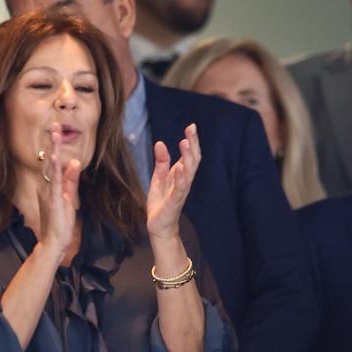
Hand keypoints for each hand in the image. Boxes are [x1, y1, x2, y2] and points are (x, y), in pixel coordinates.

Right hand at [36, 124, 80, 253]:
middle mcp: (47, 186)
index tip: (58, 132)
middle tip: (55, 125)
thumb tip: (75, 162)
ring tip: (54, 134)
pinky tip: (55, 157)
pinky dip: (55, 169)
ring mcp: (48, 192)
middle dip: (53, 143)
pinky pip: (53, 181)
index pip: (54, 163)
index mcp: (51, 186)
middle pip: (50, 161)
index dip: (56, 147)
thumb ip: (71, 181)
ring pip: (51, 167)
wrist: (55, 241)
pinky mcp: (53, 199)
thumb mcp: (69, 197)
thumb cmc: (61, 221)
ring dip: (53, 150)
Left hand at [146, 124, 200, 239]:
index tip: (192, 126)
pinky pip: (180, 188)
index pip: (190, 155)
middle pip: (193, 160)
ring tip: (185, 143)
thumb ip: (161, 161)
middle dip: (193, 144)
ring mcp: (181, 191)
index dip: (192, 141)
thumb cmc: (161, 201)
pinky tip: (180, 167)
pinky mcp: (175, 201)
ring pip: (189, 172)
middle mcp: (185, 181)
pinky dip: (181, 177)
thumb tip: (160, 142)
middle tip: (191, 129)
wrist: (159, 225)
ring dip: (188, 157)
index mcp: (181, 174)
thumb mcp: (158, 177)